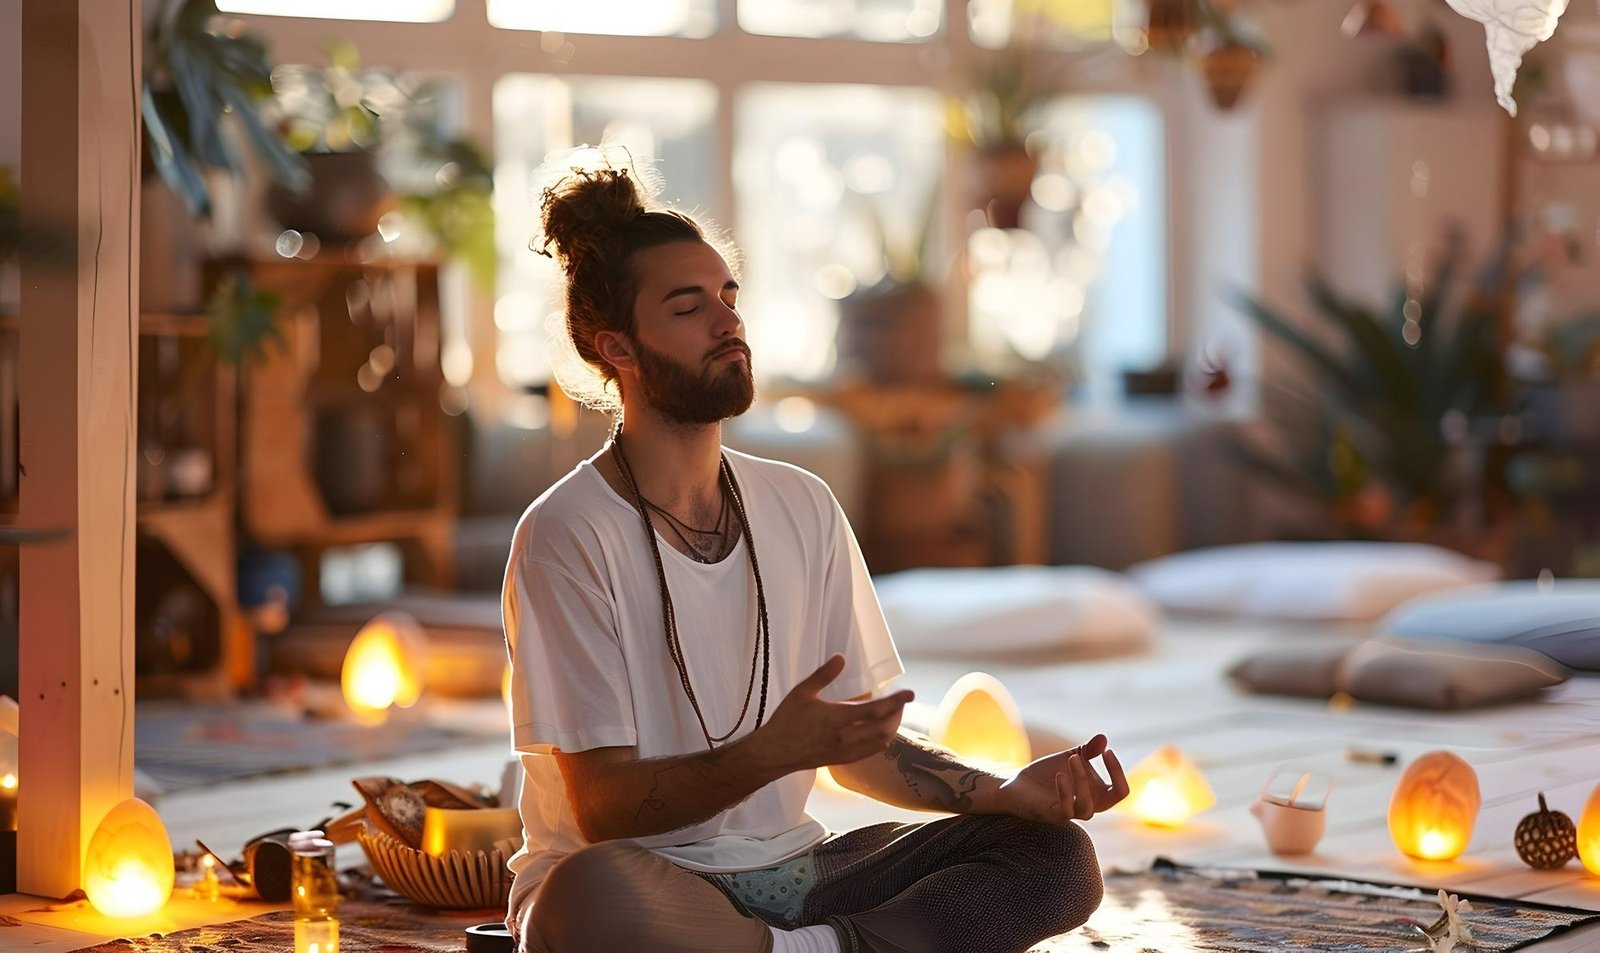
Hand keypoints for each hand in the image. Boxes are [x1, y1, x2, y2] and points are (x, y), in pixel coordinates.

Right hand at [753, 655, 913, 775]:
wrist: (775, 753)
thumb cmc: (786, 721)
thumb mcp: (802, 692)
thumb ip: (824, 675)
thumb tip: (841, 658)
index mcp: (836, 719)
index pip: (875, 710)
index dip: (895, 701)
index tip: (910, 693)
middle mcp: (845, 738)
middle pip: (885, 729)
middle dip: (897, 714)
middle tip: (900, 701)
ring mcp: (846, 752)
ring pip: (881, 742)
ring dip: (892, 728)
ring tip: (892, 713)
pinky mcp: (843, 760)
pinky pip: (871, 752)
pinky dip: (881, 740)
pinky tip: (878, 730)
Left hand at [992, 734, 1128, 825]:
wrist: (1019, 784)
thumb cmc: (1048, 773)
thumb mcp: (1071, 758)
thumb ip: (1088, 750)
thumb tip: (1104, 737)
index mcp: (1095, 794)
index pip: (1120, 790)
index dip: (1118, 771)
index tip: (1106, 750)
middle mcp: (1086, 806)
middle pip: (1112, 800)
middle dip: (1108, 775)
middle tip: (1092, 752)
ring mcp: (1071, 813)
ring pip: (1087, 808)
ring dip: (1082, 781)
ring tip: (1072, 758)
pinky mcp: (1052, 816)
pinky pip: (1066, 810)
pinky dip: (1065, 793)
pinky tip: (1060, 774)